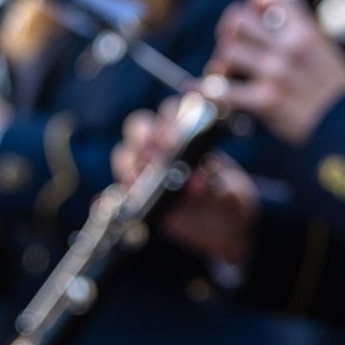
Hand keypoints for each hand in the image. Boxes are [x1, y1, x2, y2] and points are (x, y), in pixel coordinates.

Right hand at [116, 107, 260, 269]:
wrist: (227, 231)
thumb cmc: (230, 200)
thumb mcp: (233, 195)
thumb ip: (219, 189)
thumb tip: (198, 184)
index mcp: (189, 135)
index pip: (173, 113)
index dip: (170, 122)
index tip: (173, 139)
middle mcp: (164, 148)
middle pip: (140, 127)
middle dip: (142, 136)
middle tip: (151, 154)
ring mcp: (148, 172)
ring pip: (124, 155)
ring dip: (128, 163)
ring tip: (137, 179)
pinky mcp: (139, 198)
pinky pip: (117, 193)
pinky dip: (111, 196)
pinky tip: (112, 201)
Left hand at [209, 0, 344, 145]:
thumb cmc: (339, 96)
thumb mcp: (329, 54)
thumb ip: (305, 37)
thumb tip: (281, 22)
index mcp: (306, 33)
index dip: (257, 0)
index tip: (255, 11)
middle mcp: (289, 48)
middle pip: (239, 19)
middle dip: (230, 30)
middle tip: (232, 43)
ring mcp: (276, 73)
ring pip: (228, 50)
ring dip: (222, 62)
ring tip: (224, 73)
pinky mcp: (266, 100)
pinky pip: (225, 90)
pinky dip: (211, 91)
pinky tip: (207, 91)